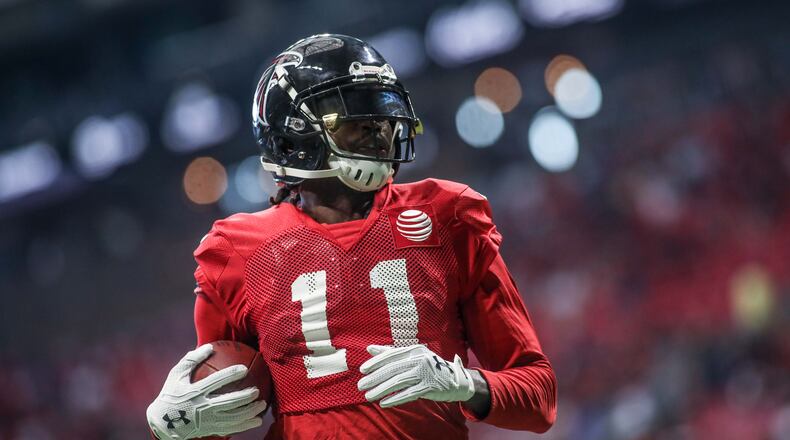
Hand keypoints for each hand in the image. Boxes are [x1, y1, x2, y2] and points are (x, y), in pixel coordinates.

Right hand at [146, 344, 267, 438]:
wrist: (162, 423)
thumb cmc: (171, 393)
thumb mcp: (176, 375)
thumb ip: (191, 360)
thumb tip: (209, 346)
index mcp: (195, 392)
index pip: (215, 382)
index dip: (230, 375)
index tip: (244, 368)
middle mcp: (202, 408)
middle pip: (228, 403)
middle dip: (245, 397)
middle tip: (257, 390)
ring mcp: (207, 421)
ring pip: (233, 418)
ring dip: (250, 412)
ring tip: (263, 405)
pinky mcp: (211, 430)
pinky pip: (232, 429)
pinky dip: (246, 425)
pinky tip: (258, 420)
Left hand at [357, 344, 474, 407]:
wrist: (455, 379)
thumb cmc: (429, 367)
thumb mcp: (412, 356)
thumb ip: (390, 352)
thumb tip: (369, 348)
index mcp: (415, 349)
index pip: (391, 355)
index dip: (376, 362)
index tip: (362, 370)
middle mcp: (420, 359)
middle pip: (393, 369)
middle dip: (375, 378)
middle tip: (361, 385)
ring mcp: (426, 373)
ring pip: (399, 382)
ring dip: (381, 389)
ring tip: (368, 396)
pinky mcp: (430, 387)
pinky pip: (409, 394)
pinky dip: (395, 398)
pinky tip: (384, 403)